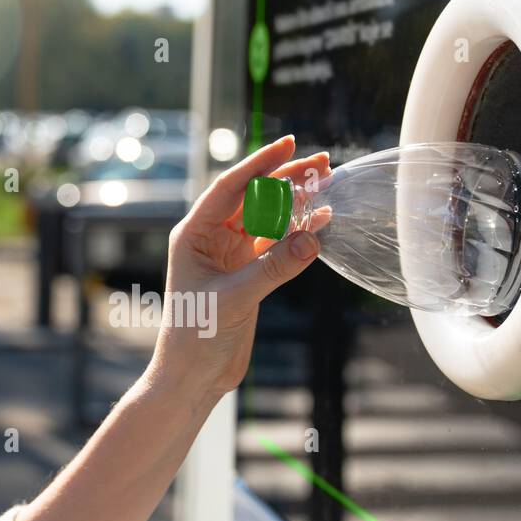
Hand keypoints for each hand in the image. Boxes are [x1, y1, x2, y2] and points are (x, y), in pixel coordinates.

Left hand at [146, 135, 329, 404]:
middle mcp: (210, 239)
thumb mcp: (235, 299)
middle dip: (286, 178)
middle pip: (253, 197)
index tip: (288, 143)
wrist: (194, 376)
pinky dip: (297, 233)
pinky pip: (276, 243)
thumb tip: (314, 238)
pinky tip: (321, 222)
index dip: (259, 164)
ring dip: (295, 202)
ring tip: (327, 183)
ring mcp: (230, 255)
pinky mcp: (247, 273)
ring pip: (267, 218)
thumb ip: (274, 268)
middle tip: (322, 162)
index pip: (230, 188)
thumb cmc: (196, 337)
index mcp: (193, 235)